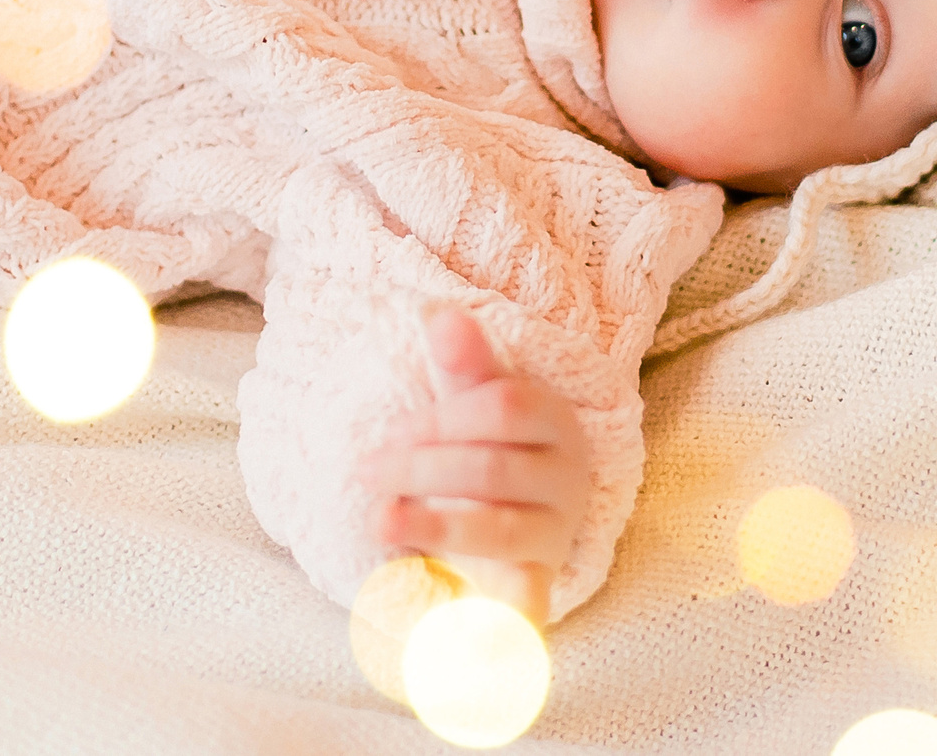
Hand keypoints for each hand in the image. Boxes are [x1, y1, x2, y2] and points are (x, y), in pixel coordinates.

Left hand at [370, 305, 590, 627]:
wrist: (520, 520)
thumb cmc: (489, 449)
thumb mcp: (474, 403)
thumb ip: (463, 363)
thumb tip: (440, 315)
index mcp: (556, 420)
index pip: (506, 406)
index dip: (442, 418)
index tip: (392, 431)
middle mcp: (568, 475)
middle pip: (494, 466)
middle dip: (422, 467)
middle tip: (368, 469)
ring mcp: (556, 531)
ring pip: (500, 528)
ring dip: (434, 523)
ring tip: (378, 520)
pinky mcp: (537, 581)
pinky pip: (522, 599)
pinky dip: (494, 613)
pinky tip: (454, 622)